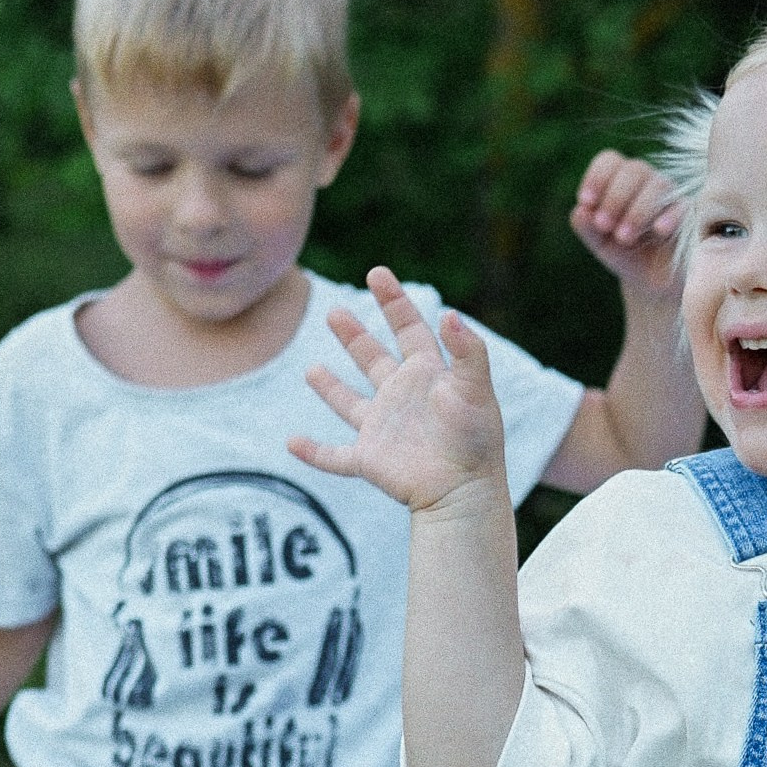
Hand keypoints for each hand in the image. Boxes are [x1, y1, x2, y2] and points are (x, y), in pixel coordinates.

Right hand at [289, 268, 510, 517]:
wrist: (465, 492)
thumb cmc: (475, 441)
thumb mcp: (475, 389)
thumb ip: (467, 352)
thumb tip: (450, 315)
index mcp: (428, 375)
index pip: (409, 329)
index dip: (393, 301)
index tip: (377, 274)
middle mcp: (403, 397)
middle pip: (374, 359)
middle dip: (354, 336)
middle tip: (334, 312)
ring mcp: (384, 429)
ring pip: (350, 403)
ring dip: (331, 387)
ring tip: (312, 369)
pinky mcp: (370, 460)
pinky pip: (334, 457)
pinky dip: (313, 452)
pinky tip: (291, 442)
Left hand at [569, 150, 681, 299]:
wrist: (653, 283)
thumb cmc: (626, 254)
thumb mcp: (600, 243)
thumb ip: (586, 227)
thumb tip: (581, 211)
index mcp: (621, 182)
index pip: (610, 161)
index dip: (597, 177)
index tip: (587, 202)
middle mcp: (647, 183)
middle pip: (634, 169)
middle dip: (615, 197)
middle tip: (604, 226)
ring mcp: (671, 196)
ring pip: (658, 184)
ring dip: (637, 210)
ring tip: (624, 238)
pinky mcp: (691, 214)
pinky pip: (684, 205)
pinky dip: (670, 215)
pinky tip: (658, 231)